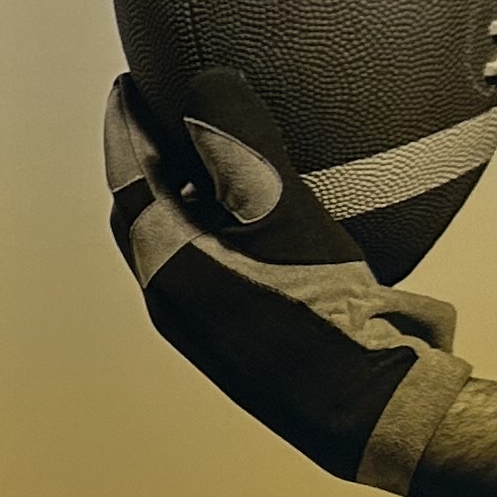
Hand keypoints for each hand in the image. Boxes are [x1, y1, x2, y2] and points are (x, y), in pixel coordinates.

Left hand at [103, 68, 469, 492]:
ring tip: (213, 147)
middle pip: (145, 215)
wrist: (370, 409)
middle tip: (165, 110)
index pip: (129, 185)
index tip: (128, 87)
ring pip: (181, 240)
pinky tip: (266, 208)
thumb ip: (245, 150)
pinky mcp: (246, 330)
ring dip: (190, 192)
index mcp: (170, 272)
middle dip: (151, 158)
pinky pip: (219, 262)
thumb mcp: (286, 221)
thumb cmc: (325, 322)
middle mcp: (178, 300)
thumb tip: (208, 87)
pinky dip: (226, 223)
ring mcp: (211, 320)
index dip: (127, 130)